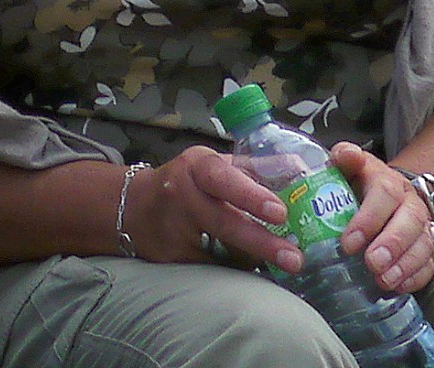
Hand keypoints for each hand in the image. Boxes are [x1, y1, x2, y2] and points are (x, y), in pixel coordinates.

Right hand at [120, 146, 303, 273]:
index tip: (280, 212)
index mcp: (196, 166)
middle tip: (294, 257)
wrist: (134, 206)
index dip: (251, 195)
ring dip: (253, 258)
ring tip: (284, 266)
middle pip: (223, 220)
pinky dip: (235, 268)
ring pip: (218, 248)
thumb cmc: (188, 181)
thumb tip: (299, 168)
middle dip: (261, 240)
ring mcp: (174, 228)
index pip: (223, 178)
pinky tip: (254, 269)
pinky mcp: (171, 255)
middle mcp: (181, 194)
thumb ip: (252, 168)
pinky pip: (210, 265)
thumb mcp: (212, 164)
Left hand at [330, 143, 433, 293]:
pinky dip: (414, 278)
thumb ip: (344, 158)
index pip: (385, 194)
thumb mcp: (348, 167)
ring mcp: (421, 227)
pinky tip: (398, 286)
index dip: (368, 219)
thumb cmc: (358, 185)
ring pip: (423, 245)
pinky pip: (428, 264)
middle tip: (372, 263)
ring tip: (384, 280)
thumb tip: (346, 154)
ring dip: (404, 265)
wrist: (385, 196)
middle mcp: (409, 203)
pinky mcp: (426, 249)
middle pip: (410, 221)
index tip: (348, 243)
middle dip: (392, 244)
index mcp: (387, 181)